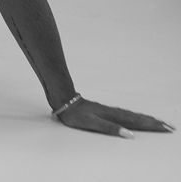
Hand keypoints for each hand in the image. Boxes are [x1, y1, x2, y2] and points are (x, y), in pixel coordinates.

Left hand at [55, 96, 173, 137]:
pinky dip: (135, 117)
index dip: (152, 126)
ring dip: (147, 119)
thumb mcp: (92, 123)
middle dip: (154, 122)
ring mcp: (110, 111)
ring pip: (133, 115)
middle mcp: (114, 113)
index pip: (137, 122)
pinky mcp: (105, 111)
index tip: (166, 128)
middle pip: (138, 118)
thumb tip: (130, 135)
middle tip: (170, 126)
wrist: (65, 101)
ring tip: (158, 122)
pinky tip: (136, 118)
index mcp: (114, 116)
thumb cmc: (76, 115)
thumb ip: (111, 128)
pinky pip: (126, 114)